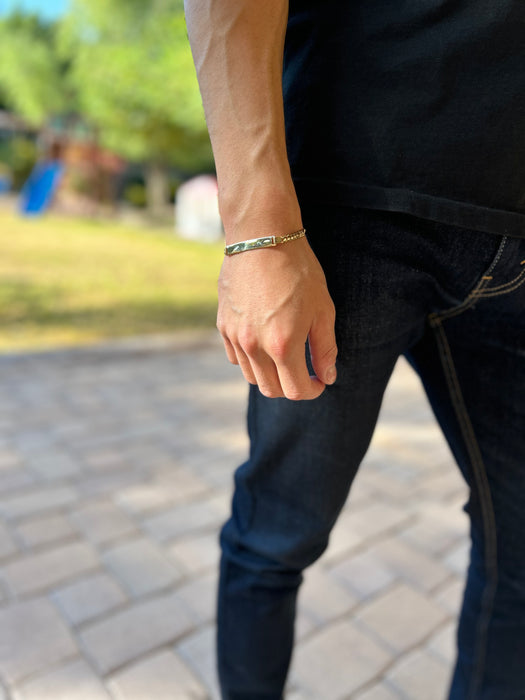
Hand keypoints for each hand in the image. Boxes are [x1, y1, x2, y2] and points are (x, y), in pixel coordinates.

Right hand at [217, 236, 337, 399]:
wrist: (262, 237)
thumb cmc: (298, 270)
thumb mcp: (323, 309)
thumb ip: (325, 348)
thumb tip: (328, 377)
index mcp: (283, 345)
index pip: (296, 390)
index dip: (313, 390)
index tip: (320, 380)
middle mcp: (254, 346)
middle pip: (272, 389)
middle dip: (292, 387)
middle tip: (305, 372)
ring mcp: (235, 337)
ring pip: (252, 377)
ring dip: (271, 375)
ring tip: (284, 356)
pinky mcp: (222, 325)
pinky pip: (236, 357)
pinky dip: (251, 360)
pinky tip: (264, 342)